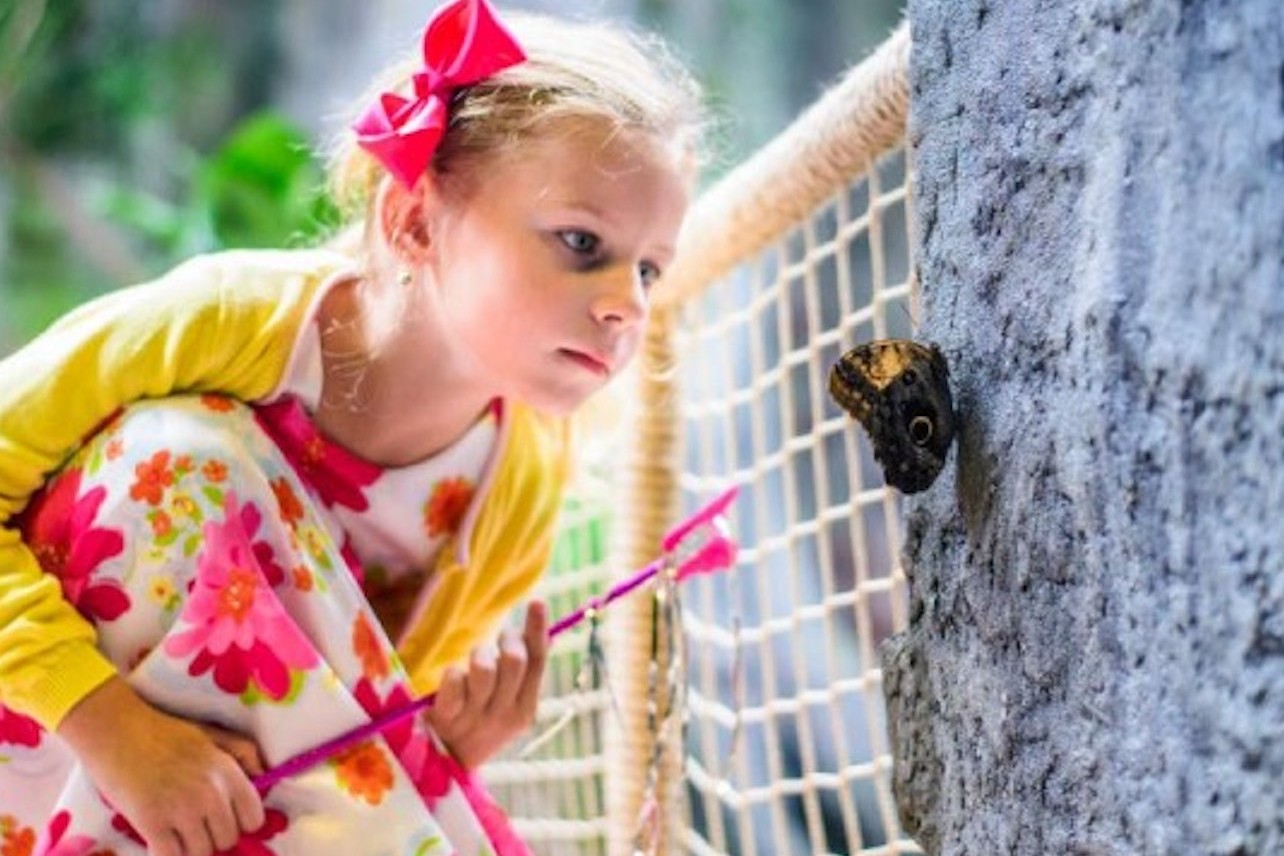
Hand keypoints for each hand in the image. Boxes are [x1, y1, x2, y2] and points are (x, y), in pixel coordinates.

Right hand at [56, 676, 265, 855]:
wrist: (115, 730)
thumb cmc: (163, 731)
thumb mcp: (212, 734)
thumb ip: (243, 753)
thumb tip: (263, 775)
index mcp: (228, 772)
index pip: (253, 819)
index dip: (240, 823)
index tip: (223, 819)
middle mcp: (211, 793)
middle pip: (226, 840)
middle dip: (212, 836)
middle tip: (193, 824)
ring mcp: (182, 810)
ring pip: (200, 853)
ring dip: (188, 848)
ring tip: (174, 831)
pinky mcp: (152, 824)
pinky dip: (166, 854)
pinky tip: (159, 842)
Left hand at [425, 600, 548, 768]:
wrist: (445, 765)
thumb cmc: (475, 721)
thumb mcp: (504, 702)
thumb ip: (518, 673)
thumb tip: (533, 632)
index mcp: (525, 709)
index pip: (537, 662)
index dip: (538, 630)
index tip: (536, 601)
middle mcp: (505, 715)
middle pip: (514, 660)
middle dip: (505, 642)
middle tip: (496, 644)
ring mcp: (476, 719)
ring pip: (485, 668)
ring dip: (478, 655)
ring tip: (473, 663)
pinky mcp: (447, 719)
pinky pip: (454, 681)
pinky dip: (452, 673)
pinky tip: (451, 680)